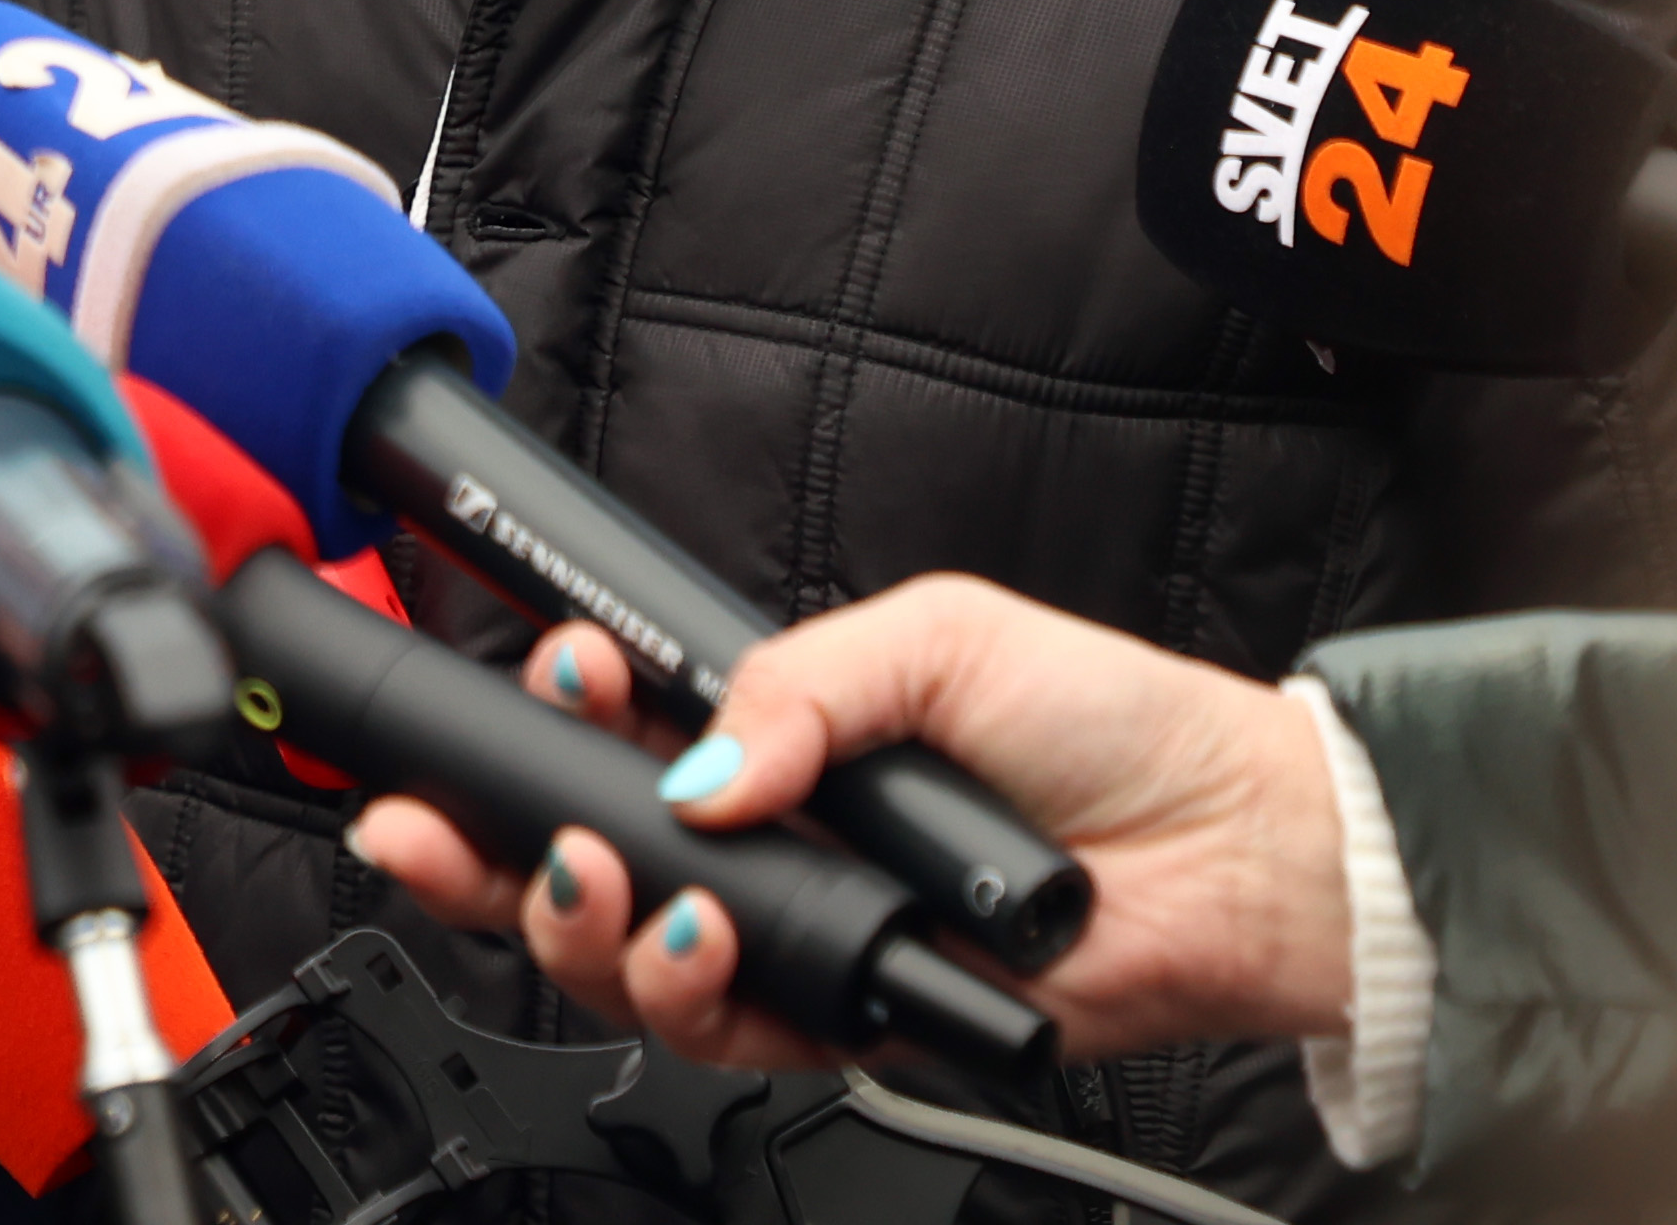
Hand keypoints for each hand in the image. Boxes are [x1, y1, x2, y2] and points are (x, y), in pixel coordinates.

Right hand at [341, 578, 1354, 1071]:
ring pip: (629, 959)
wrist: (1231, 851)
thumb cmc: (1108, 725)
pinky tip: (697, 945)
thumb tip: (688, 769)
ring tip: (598, 883)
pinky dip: (687, 997)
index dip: (551, 718)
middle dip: (489, 853)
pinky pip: (729, 1035)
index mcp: (775, 735)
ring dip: (577, 926)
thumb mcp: (936, 640)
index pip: (617, 733)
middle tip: (445, 830)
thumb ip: (796, 687)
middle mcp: (772, 840)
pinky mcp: (848, 1023)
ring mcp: (803, 934)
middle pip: (585, 862)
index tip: (537, 688)